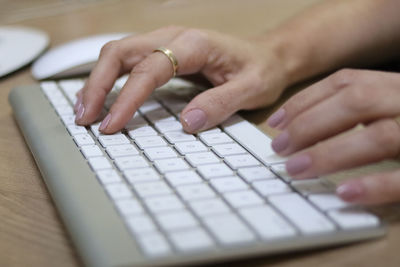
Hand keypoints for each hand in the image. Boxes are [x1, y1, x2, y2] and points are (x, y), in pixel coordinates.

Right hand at [75, 26, 287, 133]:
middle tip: (86, 118)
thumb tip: (187, 123)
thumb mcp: (252, 88)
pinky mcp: (163, 54)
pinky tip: (102, 99)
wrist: (267, 55)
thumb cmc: (260, 69)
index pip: (149, 69)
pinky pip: (127, 62)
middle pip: (120, 52)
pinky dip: (109, 80)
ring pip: (118, 54)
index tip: (112, 125)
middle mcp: (173, 37)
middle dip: (97, 85)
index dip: (126, 98)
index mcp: (194, 44)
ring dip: (96, 81)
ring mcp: (165, 43)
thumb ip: (221, 103)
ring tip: (85, 111)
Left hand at [268, 68, 399, 204]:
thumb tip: (292, 130)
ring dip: (330, 153)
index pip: (346, 82)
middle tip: (279, 148)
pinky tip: (343, 193)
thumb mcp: (391, 107)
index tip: (275, 122)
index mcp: (397, 87)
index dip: (306, 101)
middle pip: (357, 102)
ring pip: (380, 136)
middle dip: (310, 124)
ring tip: (296, 170)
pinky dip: (374, 185)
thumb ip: (357, 112)